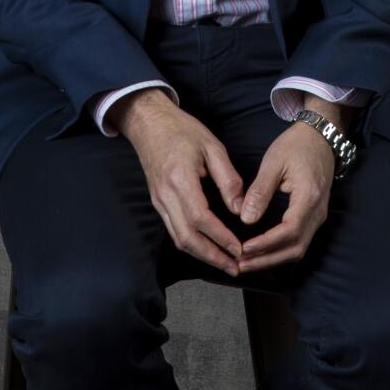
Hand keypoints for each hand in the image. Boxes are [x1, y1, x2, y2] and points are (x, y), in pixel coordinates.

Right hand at [116, 89, 244, 276]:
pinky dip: (192, 244)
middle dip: (212, 257)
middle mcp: (166, 195)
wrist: (149, 122)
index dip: (220, 237)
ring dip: (203, 255)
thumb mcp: (212, 146)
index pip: (200, 218)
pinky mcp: (158, 203)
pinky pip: (174, 230)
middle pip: (187, 237)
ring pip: (179, 238)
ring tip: (225, 263)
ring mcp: (159, 201)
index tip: (239, 249)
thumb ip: (227, 179)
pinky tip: (208, 248)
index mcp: (180, 178)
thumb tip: (240, 209)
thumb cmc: (182, 130)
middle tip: (236, 267)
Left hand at [236, 122, 335, 272]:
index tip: (244, 249)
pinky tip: (263, 252)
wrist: (320, 136)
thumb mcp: (274, 162)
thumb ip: (260, 191)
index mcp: (309, 197)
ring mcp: (319, 215)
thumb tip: (246, 219)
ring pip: (299, 248)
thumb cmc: (297, 145)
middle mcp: (318, 212)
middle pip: (295, 248)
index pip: (289, 231)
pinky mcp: (314, 215)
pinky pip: (300, 240)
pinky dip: (281, 251)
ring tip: (248, 263)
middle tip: (241, 265)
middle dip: (267, 260)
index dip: (266, 244)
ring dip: (274, 259)